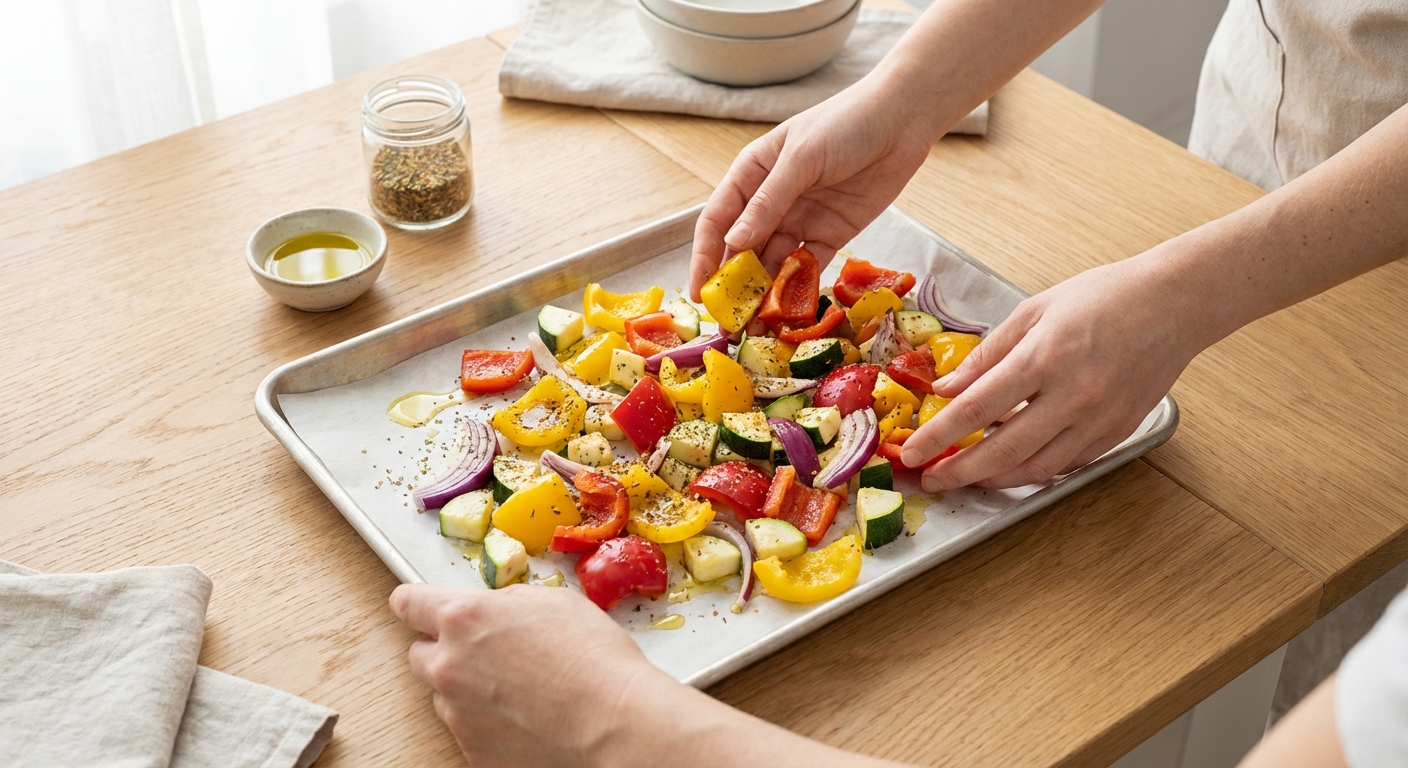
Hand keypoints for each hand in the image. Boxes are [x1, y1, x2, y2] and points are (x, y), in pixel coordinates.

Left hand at [389, 583, 677, 767]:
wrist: (615, 724)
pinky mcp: (472, 751)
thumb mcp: (555, 603)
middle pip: (420, 653)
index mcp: (464, 618)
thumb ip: (510, 603)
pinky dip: (487, 723)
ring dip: (468, 688)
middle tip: (486, 652)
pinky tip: (526, 716)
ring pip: (444, 695)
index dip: (416, 602)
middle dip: (446, 649)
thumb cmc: (595, 661)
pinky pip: (468, 730)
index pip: (408, 602)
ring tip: (519, 689)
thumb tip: (500, 610)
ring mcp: (457, 714)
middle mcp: (449, 665)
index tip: (419, 606)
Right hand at [688, 76, 945, 300]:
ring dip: (763, 295)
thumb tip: (734, 243)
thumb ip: (768, 202)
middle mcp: (769, 202)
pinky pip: (807, 268)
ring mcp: (799, 220)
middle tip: (727, 323)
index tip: (699, 293)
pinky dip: (798, 290)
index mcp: (750, 175)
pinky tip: (789, 314)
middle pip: (742, 251)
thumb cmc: (845, 123)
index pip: (717, 222)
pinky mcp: (829, 235)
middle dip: (733, 286)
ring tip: (756, 329)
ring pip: (773, 265)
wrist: (903, 120)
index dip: (705, 258)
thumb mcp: (802, 159)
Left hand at [901, 255, 1206, 489]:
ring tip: (965, 477)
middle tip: (931, 480)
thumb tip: (947, 388)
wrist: (1174, 304)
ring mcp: (1098, 420)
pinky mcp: (1117, 433)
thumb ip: (988, 355)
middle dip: (959, 472)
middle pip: (1002, 450)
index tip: (912, 452)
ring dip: (993, 479)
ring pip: (1035, 468)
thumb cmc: (1103, 298)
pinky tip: (1010, 465)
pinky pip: (1065, 464)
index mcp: (1044, 358)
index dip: (939, 436)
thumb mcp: (1034, 312)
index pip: (977, 408)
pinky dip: (1032, 469)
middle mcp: (1072, 396)